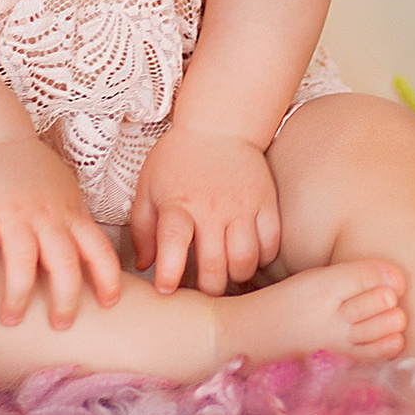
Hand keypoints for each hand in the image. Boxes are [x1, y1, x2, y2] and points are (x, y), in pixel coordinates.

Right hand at [0, 138, 124, 328]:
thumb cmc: (32, 171)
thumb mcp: (65, 192)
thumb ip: (77, 223)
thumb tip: (96, 261)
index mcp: (70, 213)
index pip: (99, 249)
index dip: (108, 279)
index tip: (109, 304)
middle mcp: (45, 216)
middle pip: (64, 263)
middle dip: (65, 300)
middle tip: (61, 325)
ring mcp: (12, 214)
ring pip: (22, 262)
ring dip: (17, 295)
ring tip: (11, 320)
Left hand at [128, 128, 281, 295]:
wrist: (218, 125)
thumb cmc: (178, 159)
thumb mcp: (148, 187)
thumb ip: (142, 228)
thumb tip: (144, 265)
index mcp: (177, 203)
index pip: (172, 241)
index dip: (169, 271)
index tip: (166, 288)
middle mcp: (211, 207)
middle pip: (215, 265)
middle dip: (209, 289)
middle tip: (204, 290)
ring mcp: (242, 205)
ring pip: (246, 260)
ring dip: (237, 276)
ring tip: (228, 272)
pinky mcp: (265, 201)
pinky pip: (271, 243)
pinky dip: (263, 258)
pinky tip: (250, 255)